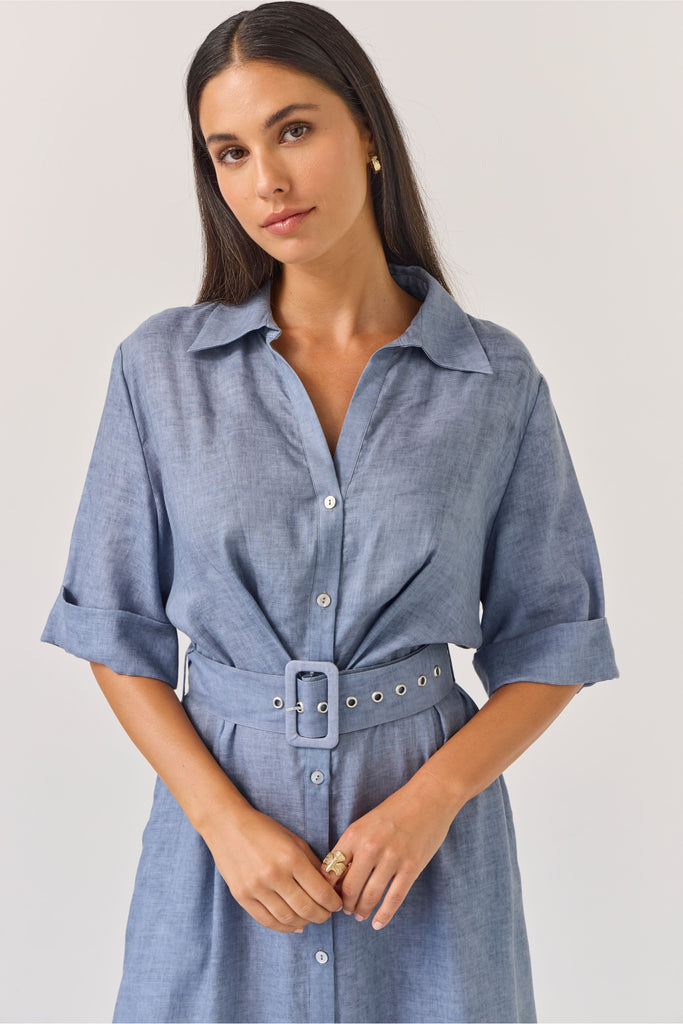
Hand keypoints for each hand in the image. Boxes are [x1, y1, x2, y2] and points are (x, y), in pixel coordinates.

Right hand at [203, 805, 342, 932]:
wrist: (227, 825)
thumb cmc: (264, 830)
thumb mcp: (293, 840)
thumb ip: (311, 863)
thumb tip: (328, 886)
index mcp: (292, 857)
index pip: (320, 891)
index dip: (333, 902)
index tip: (337, 904)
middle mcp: (275, 874)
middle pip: (306, 908)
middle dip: (322, 915)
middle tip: (327, 914)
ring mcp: (256, 887)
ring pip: (288, 917)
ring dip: (304, 922)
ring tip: (310, 919)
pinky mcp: (242, 896)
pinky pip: (266, 920)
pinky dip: (284, 927)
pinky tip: (294, 925)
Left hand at [325, 770, 458, 930]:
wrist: (430, 797)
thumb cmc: (396, 809)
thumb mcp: (367, 822)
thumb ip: (353, 846)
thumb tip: (338, 875)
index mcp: (354, 834)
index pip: (331, 869)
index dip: (328, 888)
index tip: (329, 896)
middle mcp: (370, 847)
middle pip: (348, 888)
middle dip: (344, 904)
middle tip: (345, 910)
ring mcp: (392, 858)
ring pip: (370, 896)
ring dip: (362, 911)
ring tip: (360, 915)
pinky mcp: (411, 867)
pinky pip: (393, 898)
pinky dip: (384, 915)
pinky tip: (378, 924)